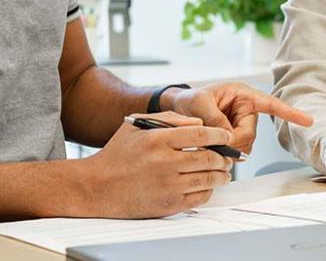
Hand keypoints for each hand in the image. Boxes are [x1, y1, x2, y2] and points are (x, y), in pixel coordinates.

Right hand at [81, 112, 233, 217]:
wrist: (97, 187)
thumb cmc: (117, 154)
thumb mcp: (137, 125)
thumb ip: (169, 119)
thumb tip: (198, 122)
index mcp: (157, 140)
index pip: (201, 135)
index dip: (219, 135)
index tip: (226, 137)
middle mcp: (164, 163)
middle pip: (209, 158)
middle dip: (224, 157)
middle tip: (227, 156)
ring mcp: (167, 186)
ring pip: (208, 179)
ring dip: (221, 175)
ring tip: (223, 172)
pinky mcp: (168, 205)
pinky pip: (199, 198)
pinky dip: (208, 191)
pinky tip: (206, 186)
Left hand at [167, 83, 313, 153]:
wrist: (180, 109)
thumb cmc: (191, 100)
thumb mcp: (200, 104)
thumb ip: (215, 120)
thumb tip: (229, 138)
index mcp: (243, 95)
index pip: (270, 104)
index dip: (290, 113)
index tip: (308, 121)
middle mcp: (246, 110)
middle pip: (250, 134)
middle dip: (232, 141)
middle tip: (212, 139)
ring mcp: (242, 125)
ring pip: (245, 146)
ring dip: (228, 148)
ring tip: (209, 138)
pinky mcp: (237, 137)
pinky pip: (239, 150)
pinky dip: (226, 152)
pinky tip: (213, 145)